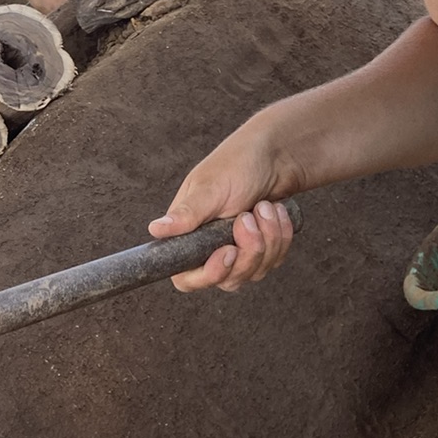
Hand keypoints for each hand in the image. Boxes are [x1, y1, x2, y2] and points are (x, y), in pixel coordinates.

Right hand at [150, 114, 301, 292]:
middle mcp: (209, 249)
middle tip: (248, 216)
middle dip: (248, 250)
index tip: (228, 251)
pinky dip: (281, 236)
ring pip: (255, 272)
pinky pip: (274, 261)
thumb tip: (156, 229)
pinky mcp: (261, 252)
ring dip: (268, 238)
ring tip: (264, 207)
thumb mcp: (210, 189)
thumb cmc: (236, 165)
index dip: (208, 274)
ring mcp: (238, 253)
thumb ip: (186, 214)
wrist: (275, 157)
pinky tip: (276, 212)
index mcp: (187, 236)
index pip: (187, 279)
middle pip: (228, 280)